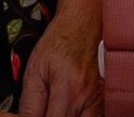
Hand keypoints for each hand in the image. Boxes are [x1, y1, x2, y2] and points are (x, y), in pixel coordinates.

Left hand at [17, 0, 102, 116]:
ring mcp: (99, 99)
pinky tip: (69, 110)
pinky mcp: (103, 99)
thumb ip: (30, 103)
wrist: (82, 24)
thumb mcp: (34, 71)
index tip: (35, 116)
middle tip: (47, 110)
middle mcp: (88, 96)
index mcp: (68, 88)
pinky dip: (80, 116)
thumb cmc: (59, 42)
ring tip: (57, 108)